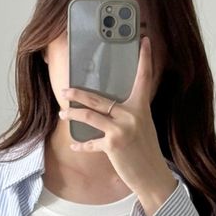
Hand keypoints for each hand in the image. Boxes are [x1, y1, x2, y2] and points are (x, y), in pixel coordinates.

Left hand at [57, 36, 175, 206]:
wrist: (152, 175)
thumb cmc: (146, 150)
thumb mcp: (142, 126)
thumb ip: (129, 113)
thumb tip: (109, 106)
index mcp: (141, 107)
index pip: (144, 78)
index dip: (145, 58)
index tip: (144, 40)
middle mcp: (132, 115)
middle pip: (99, 99)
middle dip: (79, 94)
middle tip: (65, 89)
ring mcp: (122, 130)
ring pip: (90, 116)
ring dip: (73, 115)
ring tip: (63, 113)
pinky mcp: (113, 145)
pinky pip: (91, 143)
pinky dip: (82, 145)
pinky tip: (75, 145)